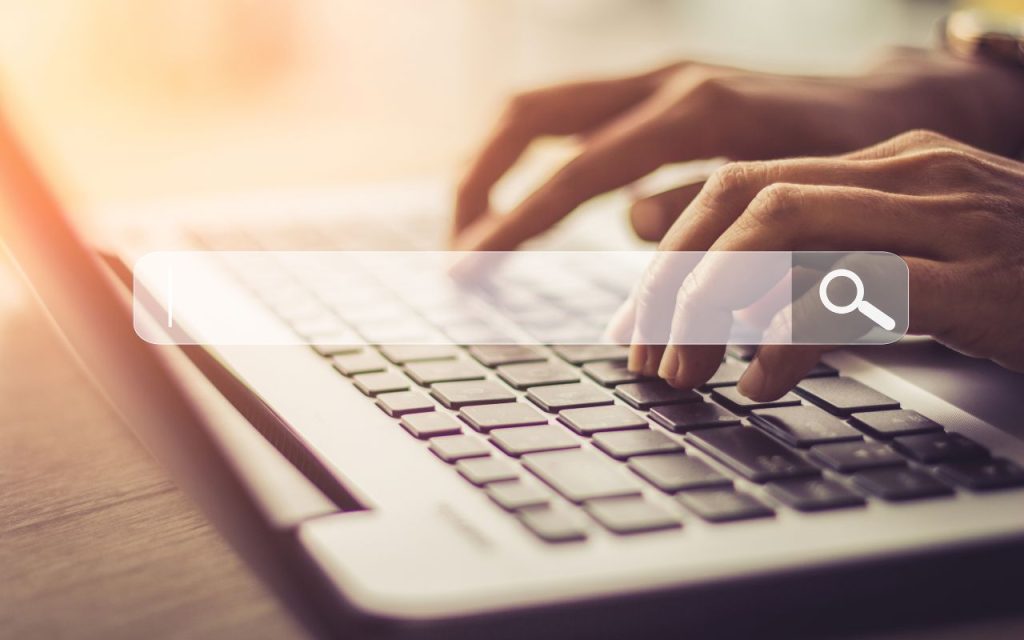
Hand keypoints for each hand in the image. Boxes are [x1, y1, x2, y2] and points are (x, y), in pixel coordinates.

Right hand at [452, 50, 1023, 249]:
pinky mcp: (658, 91)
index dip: (516, 221)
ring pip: (543, 107)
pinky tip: (526, 203)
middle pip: (533, 114)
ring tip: (472, 227)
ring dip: (496, 165)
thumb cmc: (855, 162)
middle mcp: (664, 81)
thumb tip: (633, 225)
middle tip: (454, 243)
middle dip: (479, 178)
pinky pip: (573, 117)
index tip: (468, 265)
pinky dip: (534, 160)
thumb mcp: (796, 200)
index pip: (577, 170)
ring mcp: (658, 79)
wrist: (894, 106)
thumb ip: (710, 213)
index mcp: (696, 112)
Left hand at [618, 129, 1023, 399]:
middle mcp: (907, 174)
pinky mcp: (980, 280)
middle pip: (742, 201)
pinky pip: (854, 291)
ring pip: (784, 228)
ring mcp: (947, 219)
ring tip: (687, 370)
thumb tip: (733, 307)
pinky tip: (762, 383)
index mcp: (882, 164)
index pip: (738, 184)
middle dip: (675, 281)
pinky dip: (788, 336)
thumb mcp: (915, 262)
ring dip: (713, 304)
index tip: (639, 319)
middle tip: (647, 354)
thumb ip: (830, 266)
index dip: (672, 252)